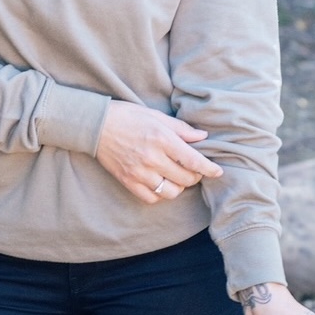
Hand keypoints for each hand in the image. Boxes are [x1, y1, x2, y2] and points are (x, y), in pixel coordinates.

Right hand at [95, 100, 223, 204]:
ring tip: (177, 177)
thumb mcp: (156, 116)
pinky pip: (152, 198)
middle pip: (186, 178)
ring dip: (179, 186)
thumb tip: (203, 136)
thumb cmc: (128, 116)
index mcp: (162, 139)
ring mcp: (139, 172)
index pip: (194, 161)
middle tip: (193, 170)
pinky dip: (160, 194)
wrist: (96, 125)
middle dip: (195, 176)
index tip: (218, 171)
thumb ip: (181, 129)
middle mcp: (153, 158)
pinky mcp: (128, 181)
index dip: (209, 169)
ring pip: (171, 192)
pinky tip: (161, 184)